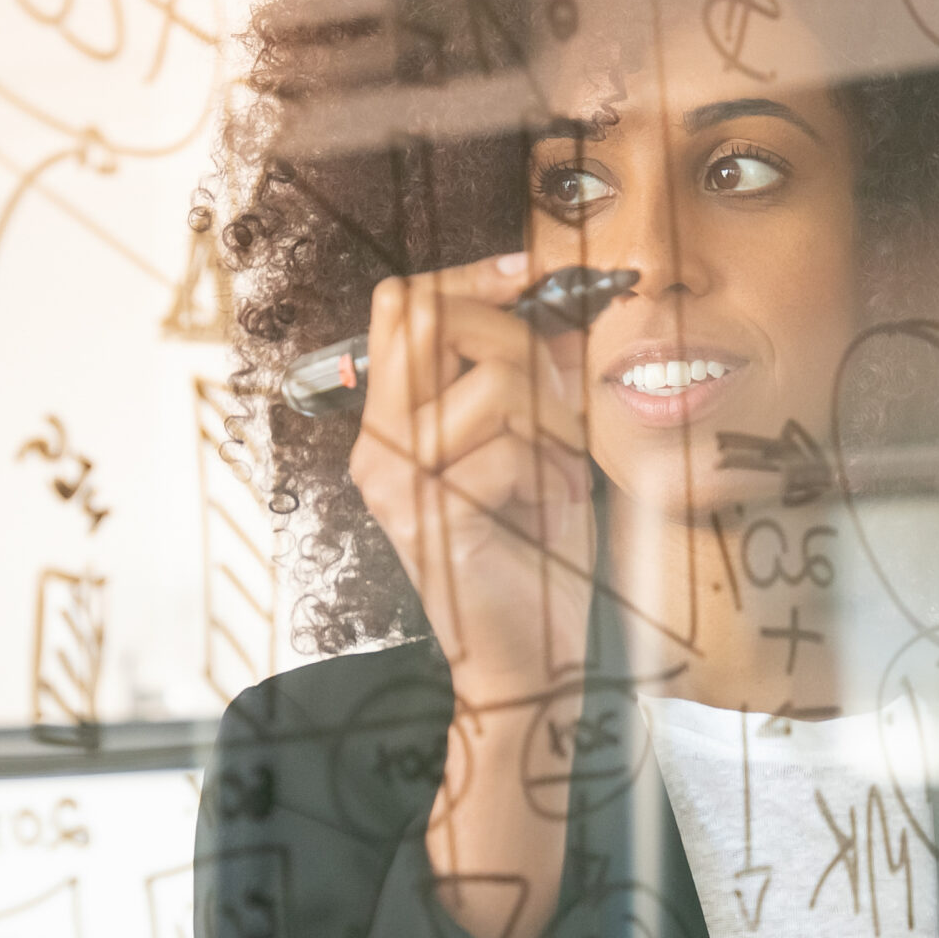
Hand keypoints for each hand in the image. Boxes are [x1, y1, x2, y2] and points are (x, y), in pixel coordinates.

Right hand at [347, 250, 594, 691]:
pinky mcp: (433, 518)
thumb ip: (536, 380)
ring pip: (494, 381)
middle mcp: (378, 446)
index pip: (404, 306)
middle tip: (559, 408)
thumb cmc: (536, 561)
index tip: (533, 273)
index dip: (471, 277)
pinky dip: (554, 474)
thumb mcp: (540, 450)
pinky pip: (513, 448)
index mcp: (393, 422)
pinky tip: (551, 511)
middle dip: (521, 340)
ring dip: (556, 423)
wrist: (532, 664)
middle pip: (434, 317)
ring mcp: (397, 482)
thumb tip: (559, 310)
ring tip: (559, 476)